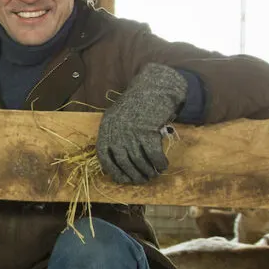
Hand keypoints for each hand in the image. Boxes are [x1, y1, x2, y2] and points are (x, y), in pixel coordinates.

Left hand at [95, 63, 187, 184]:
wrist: (153, 88)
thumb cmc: (137, 105)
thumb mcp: (118, 119)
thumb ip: (116, 137)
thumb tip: (122, 164)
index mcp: (106, 129)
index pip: (105, 158)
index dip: (114, 172)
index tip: (124, 180)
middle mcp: (116, 132)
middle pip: (124, 162)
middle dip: (135, 175)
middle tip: (144, 180)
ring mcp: (131, 132)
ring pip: (139, 161)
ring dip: (148, 171)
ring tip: (154, 174)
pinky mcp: (148, 132)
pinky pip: (153, 155)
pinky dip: (159, 163)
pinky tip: (163, 165)